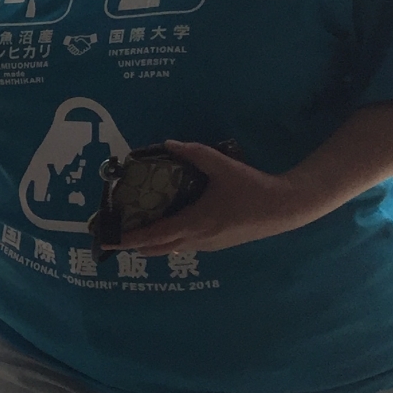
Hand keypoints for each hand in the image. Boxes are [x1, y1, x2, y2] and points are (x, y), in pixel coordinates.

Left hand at [119, 141, 309, 255]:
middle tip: (113, 235)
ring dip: (151, 242)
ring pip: (171, 248)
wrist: (286, 208)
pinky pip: (185, 245)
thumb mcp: (222, 166)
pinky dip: (169, 239)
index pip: (153, 236)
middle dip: (132, 244)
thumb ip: (194, 153)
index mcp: (195, 223)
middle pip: (156, 248)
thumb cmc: (253, 188)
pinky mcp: (217, 244)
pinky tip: (165, 225)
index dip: (127, 239)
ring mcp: (208, 245)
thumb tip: (168, 143)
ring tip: (133, 229)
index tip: (106, 241)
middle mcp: (198, 240)